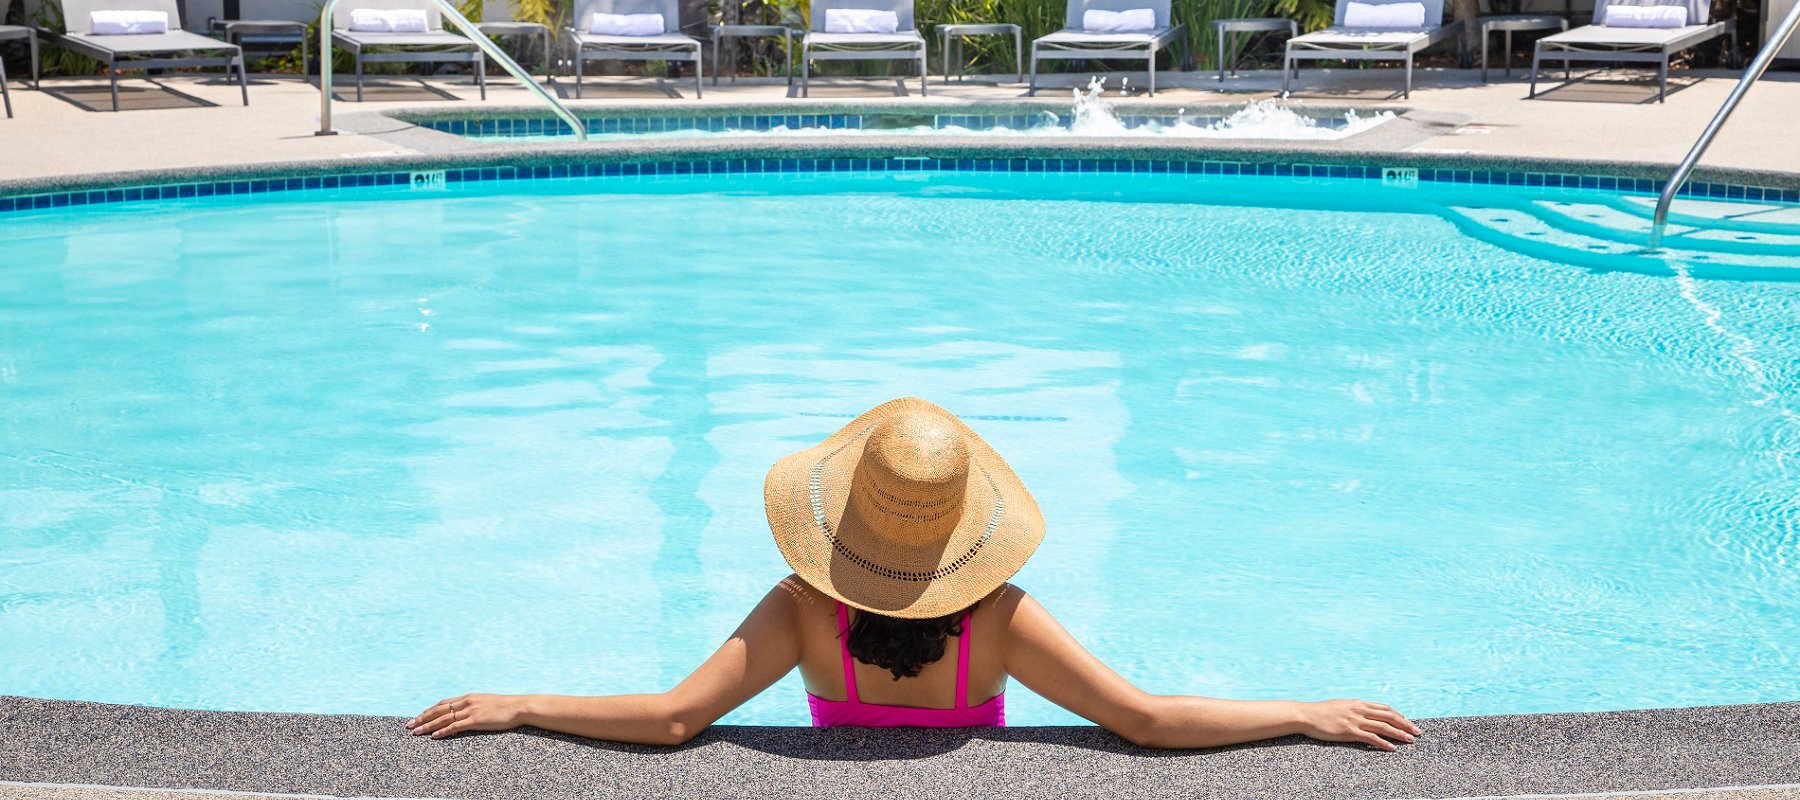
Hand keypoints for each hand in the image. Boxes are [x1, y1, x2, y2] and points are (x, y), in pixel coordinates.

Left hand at [407, 693, 529, 738]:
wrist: (519, 707)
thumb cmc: (505, 707)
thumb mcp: (486, 702)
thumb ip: (474, 706)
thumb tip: (464, 712)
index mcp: (468, 697)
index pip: (443, 703)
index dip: (429, 710)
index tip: (418, 717)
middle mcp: (467, 701)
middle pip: (439, 710)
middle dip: (422, 718)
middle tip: (410, 725)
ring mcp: (471, 710)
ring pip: (444, 718)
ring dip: (428, 726)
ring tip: (416, 732)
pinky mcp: (476, 720)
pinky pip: (455, 726)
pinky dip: (443, 731)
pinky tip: (434, 736)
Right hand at [1295, 699, 1420, 751]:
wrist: (1307, 715)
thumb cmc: (1322, 712)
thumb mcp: (1341, 705)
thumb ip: (1355, 708)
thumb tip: (1365, 712)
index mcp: (1358, 703)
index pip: (1385, 708)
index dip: (1399, 715)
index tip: (1408, 722)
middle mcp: (1359, 710)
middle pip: (1389, 716)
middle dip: (1405, 724)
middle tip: (1417, 731)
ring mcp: (1355, 720)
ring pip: (1383, 727)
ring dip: (1399, 734)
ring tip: (1410, 740)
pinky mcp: (1349, 731)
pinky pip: (1371, 738)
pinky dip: (1383, 743)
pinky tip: (1392, 748)